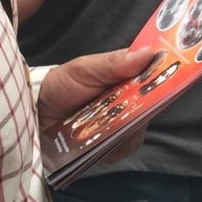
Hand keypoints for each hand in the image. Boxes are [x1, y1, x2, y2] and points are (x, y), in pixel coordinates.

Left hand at [38, 47, 154, 162]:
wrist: (38, 114)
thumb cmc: (63, 84)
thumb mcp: (85, 68)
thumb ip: (114, 62)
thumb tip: (148, 52)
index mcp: (129, 78)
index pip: (156, 78)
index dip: (164, 78)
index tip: (163, 79)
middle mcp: (132, 103)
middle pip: (151, 107)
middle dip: (139, 108)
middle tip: (116, 107)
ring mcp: (125, 127)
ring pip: (138, 130)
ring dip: (122, 129)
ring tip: (98, 124)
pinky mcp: (114, 148)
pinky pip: (124, 148)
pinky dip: (113, 146)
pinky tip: (98, 141)